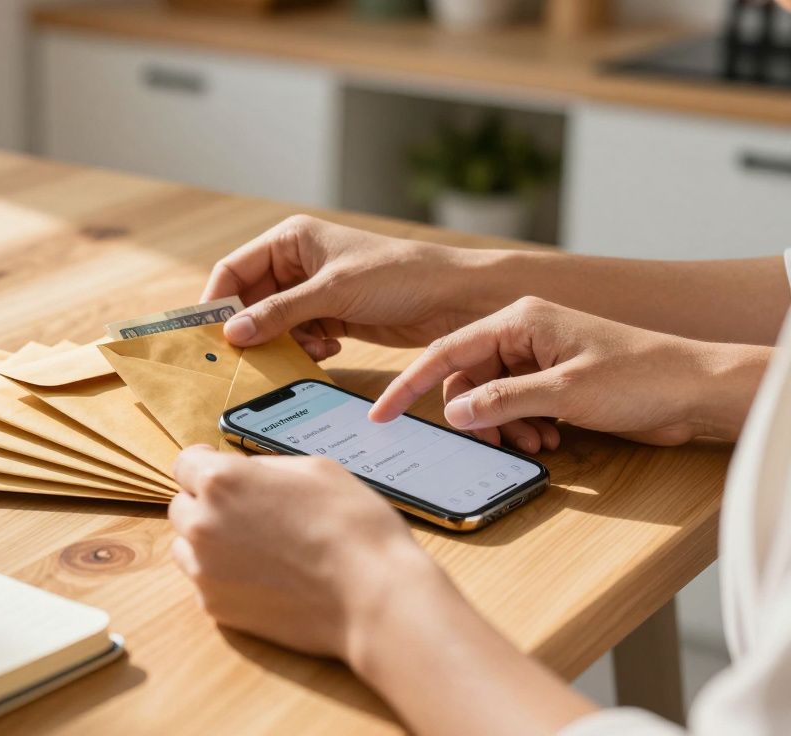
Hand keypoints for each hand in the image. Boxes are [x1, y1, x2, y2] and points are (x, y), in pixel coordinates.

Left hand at [169, 444, 598, 735]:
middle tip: (270, 508)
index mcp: (222, 478)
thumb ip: (270, 457)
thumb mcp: (321, 467)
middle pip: (188, 499)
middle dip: (219, 498)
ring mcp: (210, 570)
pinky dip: (235, 572)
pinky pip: (214, 578)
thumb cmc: (367, 527)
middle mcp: (203, 523)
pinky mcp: (223, 609)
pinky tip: (283, 573)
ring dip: (224, 536)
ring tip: (280, 544)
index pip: (188, 456)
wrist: (387, 604)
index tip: (238, 466)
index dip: (218, 460)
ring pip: (197, 540)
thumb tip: (244, 455)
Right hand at [202, 215, 505, 358]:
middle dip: (253, 328)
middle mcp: (297, 262)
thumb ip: (279, 313)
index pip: (234, 269)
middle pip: (251, 300)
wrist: (453, 299)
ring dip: (283, 342)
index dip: (218, 301)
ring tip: (308, 349)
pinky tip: (328, 350)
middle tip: (249, 357)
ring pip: (274, 323)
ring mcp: (313, 291)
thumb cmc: (397, 277)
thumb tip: (232, 332)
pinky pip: (299, 336)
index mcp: (291, 239)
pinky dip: (305, 348)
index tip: (209, 335)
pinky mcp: (330, 316)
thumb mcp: (332, 293)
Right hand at [369, 296, 765, 447]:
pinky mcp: (554, 380)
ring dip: (502, 426)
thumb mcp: (563, 393)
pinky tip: (548, 441)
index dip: (409, 384)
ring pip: (490, 397)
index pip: (446, 351)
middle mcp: (524, 334)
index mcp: (519, 320)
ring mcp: (539, 357)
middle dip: (473, 416)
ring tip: (534, 445)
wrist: (696, 390)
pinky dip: (521, 427)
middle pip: (466, 378)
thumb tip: (454, 413)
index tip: (381, 413)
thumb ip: (501, 402)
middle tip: (493, 444)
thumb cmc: (641, 377)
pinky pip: (515, 405)